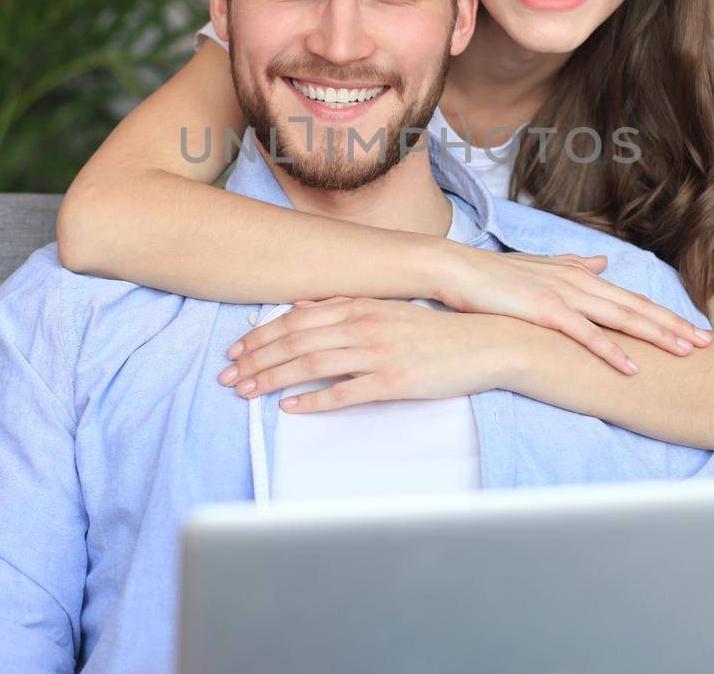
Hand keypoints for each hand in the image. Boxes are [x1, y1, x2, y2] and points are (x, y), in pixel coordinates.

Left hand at [218, 296, 509, 411]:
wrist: (486, 344)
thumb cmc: (435, 330)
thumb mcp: (388, 308)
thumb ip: (346, 306)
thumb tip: (303, 306)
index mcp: (361, 306)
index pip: (297, 319)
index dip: (261, 335)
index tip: (235, 349)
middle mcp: (365, 325)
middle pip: (296, 341)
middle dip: (256, 359)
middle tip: (227, 376)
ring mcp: (379, 353)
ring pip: (313, 365)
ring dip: (274, 378)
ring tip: (247, 392)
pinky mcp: (394, 381)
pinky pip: (346, 392)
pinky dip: (315, 400)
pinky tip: (291, 408)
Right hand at [435, 244, 710, 373]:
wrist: (458, 270)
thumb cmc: (495, 275)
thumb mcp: (541, 268)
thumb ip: (573, 265)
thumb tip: (600, 262)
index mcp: (580, 276)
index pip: (631, 299)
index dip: (663, 315)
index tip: (691, 330)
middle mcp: (580, 282)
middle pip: (636, 308)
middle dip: (674, 326)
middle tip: (707, 344)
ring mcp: (565, 296)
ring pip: (621, 319)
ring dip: (655, 337)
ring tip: (685, 353)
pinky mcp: (546, 312)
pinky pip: (586, 335)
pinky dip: (612, 352)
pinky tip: (633, 367)